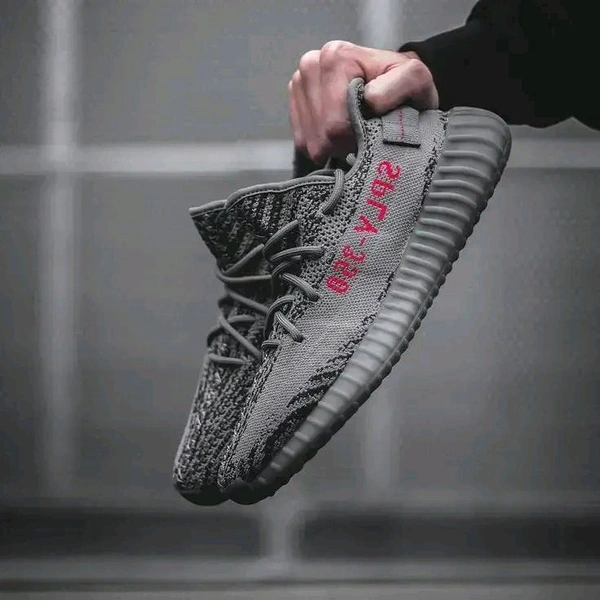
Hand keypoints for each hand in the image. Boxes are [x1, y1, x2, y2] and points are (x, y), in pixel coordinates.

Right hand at [288, 40, 438, 164]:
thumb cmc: (403, 85)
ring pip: (310, 142)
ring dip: (333, 147)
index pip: (335, 122)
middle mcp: (311, 64)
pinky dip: (322, 147)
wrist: (393, 84)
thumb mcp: (415, 80)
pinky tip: (338, 137)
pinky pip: (302, 142)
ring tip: (353, 135)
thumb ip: (400, 85)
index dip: (355, 138)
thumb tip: (370, 99)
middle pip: (321, 133)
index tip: (370, 134)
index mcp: (336, 56)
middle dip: (343, 144)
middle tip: (364, 137)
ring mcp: (299, 83)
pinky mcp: (294, 102)